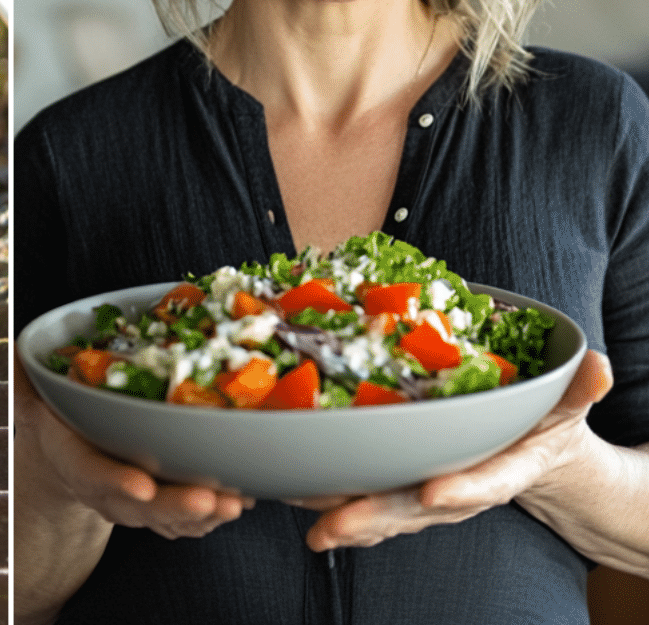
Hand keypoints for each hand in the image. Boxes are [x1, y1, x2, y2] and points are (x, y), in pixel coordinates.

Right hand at [15, 358, 253, 539]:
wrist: (66, 452)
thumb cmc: (55, 415)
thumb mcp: (31, 392)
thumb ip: (23, 373)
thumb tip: (11, 347)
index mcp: (70, 457)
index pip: (90, 473)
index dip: (115, 482)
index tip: (142, 485)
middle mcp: (102, 489)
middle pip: (138, 507)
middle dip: (175, 506)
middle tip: (211, 500)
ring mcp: (132, 503)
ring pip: (168, 520)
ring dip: (203, 516)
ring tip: (236, 503)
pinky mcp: (158, 506)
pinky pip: (186, 520)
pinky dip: (213, 514)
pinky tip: (241, 500)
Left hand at [292, 349, 612, 551]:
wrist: (533, 457)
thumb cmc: (543, 426)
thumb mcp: (567, 407)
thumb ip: (579, 391)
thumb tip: (600, 366)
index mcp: (502, 469)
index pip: (485, 484)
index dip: (461, 490)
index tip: (434, 493)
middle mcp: (459, 489)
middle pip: (416, 509)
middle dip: (375, 517)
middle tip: (336, 523)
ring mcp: (427, 495)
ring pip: (383, 512)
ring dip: (342, 517)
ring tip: (302, 515)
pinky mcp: (400, 489)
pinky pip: (365, 500)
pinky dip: (330, 501)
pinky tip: (292, 495)